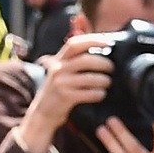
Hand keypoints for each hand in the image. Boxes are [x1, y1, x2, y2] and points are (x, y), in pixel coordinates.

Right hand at [20, 35, 114, 152]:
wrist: (42, 113)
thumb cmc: (57, 90)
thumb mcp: (61, 71)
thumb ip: (74, 59)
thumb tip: (98, 48)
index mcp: (58, 59)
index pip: (74, 43)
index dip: (92, 40)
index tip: (107, 42)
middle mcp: (58, 69)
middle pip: (85, 60)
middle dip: (103, 63)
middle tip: (111, 68)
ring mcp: (60, 83)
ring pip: (89, 78)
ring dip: (103, 80)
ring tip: (108, 82)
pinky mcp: (64, 97)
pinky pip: (87, 93)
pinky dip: (98, 93)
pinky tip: (101, 94)